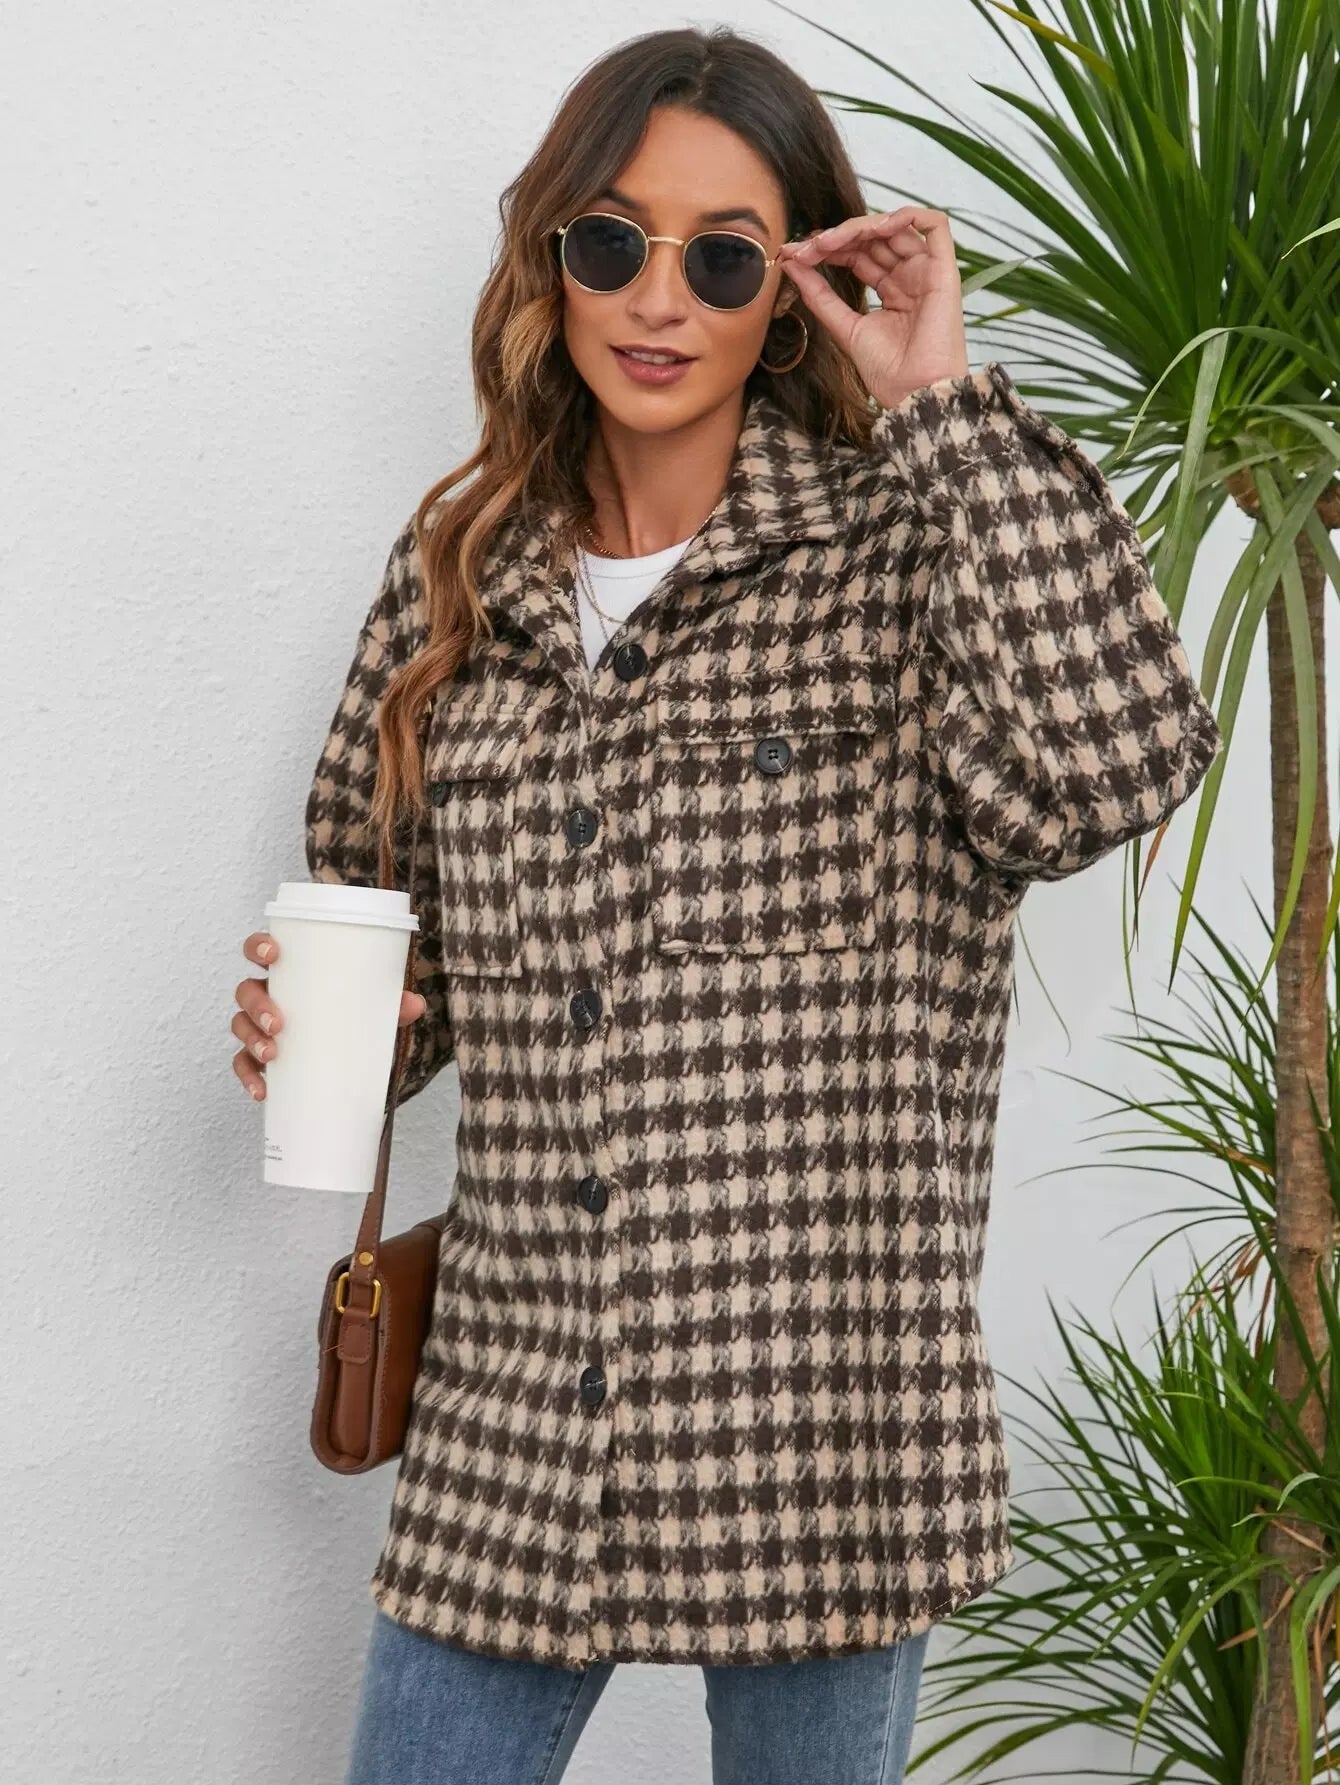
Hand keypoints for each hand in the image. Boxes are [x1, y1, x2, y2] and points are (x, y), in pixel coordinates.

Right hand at [231, 930, 426, 1101]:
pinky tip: (263, 1090)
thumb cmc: (351, 1017)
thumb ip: (393, 1004)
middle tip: (280, 1024)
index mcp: (290, 973)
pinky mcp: (259, 1058)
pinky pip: (243, 1065)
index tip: (273, 953)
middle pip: (246, 991)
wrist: (351, 1059)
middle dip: (257, 1005)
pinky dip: (249, 1077)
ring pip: (240, 1026)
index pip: (261, 950)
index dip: (258, 946)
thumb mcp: (373, 1008)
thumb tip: (415, 1005)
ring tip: (273, 1055)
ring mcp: (260, 1027)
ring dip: (252, 1039)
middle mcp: (269, 996)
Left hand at [775, 206, 969, 408]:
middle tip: (809, 247)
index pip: (858, 254)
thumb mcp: (844, 327)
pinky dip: (906, 216)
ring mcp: (927, 272)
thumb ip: (820, 295)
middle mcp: (910, 277)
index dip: (828, 249)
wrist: (913, 394)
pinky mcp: (944, 271)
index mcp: (891, 290)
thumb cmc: (888, 372)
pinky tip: (876, 227)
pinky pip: (935, 226)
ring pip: (896, 227)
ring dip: (860, 227)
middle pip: (873, 239)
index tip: (796, 255)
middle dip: (838, 237)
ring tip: (830, 241)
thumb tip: (792, 264)